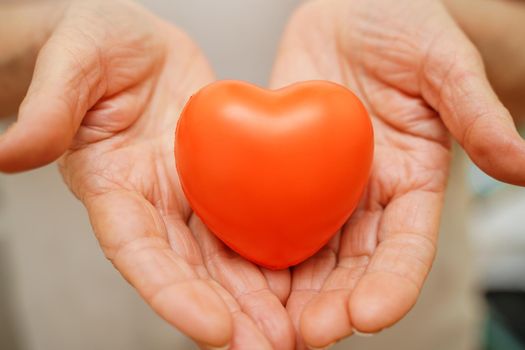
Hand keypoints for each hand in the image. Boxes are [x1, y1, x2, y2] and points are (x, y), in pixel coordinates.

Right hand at [0, 1, 293, 347]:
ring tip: (293, 334)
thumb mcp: (73, 62)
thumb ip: (50, 107)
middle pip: (189, 269)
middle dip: (227, 314)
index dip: (172, 293)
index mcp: (113, 184)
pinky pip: (248, 218)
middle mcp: (153, 201)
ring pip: (223, 255)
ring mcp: (189, 193)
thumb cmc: (93, 43)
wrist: (135, 43)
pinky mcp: (221, 176)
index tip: (213, 329)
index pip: (139, 249)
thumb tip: (8, 152)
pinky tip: (301, 278)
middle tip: (267, 349)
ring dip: (256, 298)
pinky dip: (272, 250)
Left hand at [271, 0, 524, 347]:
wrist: (354, 11)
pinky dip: (255, 244)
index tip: (370, 317)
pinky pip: (267, 211)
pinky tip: (235, 270)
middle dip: (334, 304)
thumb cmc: (406, 27)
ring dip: (290, 291)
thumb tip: (522, 161)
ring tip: (268, 325)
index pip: (405, 247)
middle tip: (308, 335)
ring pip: (309, 252)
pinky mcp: (285, 168)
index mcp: (411, 182)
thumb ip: (472, 109)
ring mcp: (324, 187)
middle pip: (353, 266)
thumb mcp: (443, 60)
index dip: (391, 285)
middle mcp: (368, 196)